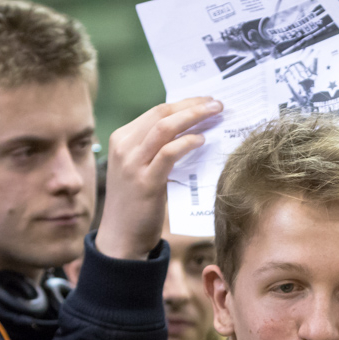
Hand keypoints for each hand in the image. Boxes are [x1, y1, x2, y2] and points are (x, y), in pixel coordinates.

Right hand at [95, 97, 221, 260]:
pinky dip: (187, 143)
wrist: (121, 238)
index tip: (206, 101)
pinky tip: (202, 141)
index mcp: (122, 139)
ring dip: (194, 117)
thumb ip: (156, 150)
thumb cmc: (136, 204)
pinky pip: (169, 153)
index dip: (184, 103)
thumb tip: (189, 132)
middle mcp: (124, 146)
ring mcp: (132, 163)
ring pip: (165, 127)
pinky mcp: (146, 181)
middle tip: (217, 103)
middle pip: (162, 113)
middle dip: (192, 105)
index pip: (156, 111)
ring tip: (216, 115)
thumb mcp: (141, 169)